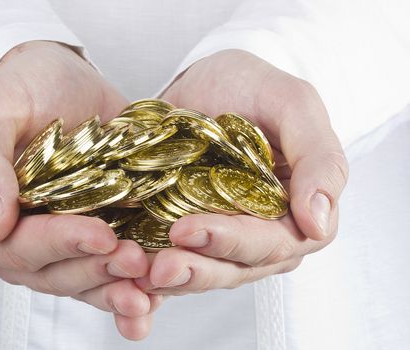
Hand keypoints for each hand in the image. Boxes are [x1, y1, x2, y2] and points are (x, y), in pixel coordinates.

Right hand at [0, 41, 154, 339]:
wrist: (64, 80)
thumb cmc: (24, 87)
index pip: (14, 247)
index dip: (58, 246)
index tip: (102, 234)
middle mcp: (17, 242)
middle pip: (53, 274)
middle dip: (96, 270)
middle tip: (137, 259)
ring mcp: (57, 246)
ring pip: (83, 283)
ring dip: (117, 288)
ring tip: (151, 285)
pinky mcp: (91, 240)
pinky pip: (106, 274)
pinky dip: (131, 288)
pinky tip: (157, 296)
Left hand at [136, 49, 347, 294]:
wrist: (207, 81)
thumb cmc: (254, 86)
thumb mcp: (293, 105)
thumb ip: (319, 158)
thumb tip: (319, 224)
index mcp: (297, 212)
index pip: (273, 243)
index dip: (232, 242)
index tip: (188, 230)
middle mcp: (263, 234)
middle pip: (234, 267)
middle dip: (196, 269)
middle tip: (158, 268)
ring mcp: (223, 236)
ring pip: (203, 271)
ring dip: (172, 279)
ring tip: (138, 275)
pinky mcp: (188, 232)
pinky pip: (173, 259)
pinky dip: (152, 271)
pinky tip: (128, 274)